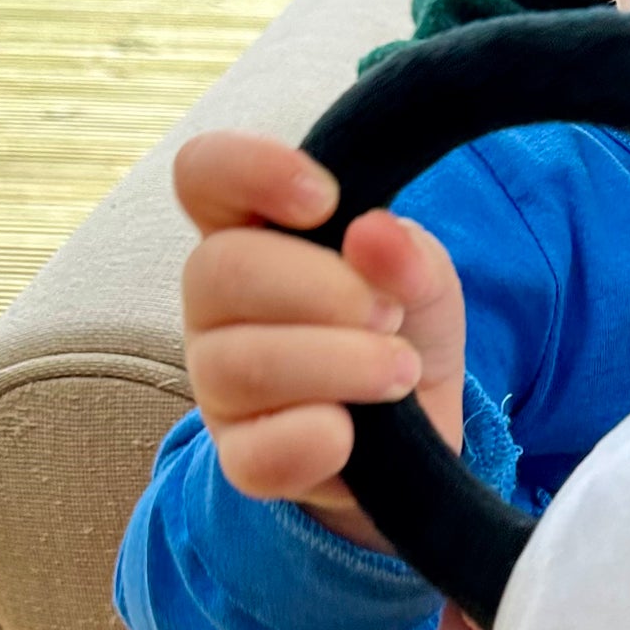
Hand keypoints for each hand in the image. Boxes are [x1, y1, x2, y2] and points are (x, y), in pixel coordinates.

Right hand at [174, 129, 465, 549]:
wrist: (422, 429)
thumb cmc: (401, 329)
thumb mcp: (425, 279)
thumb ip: (408, 253)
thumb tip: (375, 234)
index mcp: (251, 234)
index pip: (203, 174)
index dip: (251, 170)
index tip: (326, 198)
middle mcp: (216, 305)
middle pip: (221, 269)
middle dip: (326, 290)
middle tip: (391, 315)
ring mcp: (220, 385)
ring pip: (242, 364)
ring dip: (342, 365)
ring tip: (400, 372)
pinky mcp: (244, 460)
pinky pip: (256, 455)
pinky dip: (318, 440)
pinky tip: (356, 432)